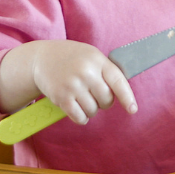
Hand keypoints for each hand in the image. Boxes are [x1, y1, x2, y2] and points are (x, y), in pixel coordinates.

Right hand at [0, 40, 136, 124]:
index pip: (118, 81)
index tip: (132, 110)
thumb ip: (106, 71)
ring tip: (81, 97)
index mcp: (97, 60)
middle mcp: (86, 72)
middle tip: (93, 93)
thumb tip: (123, 93)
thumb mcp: (91, 56)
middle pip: (107, 100)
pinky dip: (81, 117)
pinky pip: (80, 117)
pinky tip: (76, 108)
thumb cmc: (72, 58)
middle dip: (103, 102)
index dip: (127, 97)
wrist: (41, 58)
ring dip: (90, 109)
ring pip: (93, 110)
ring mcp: (73, 85)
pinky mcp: (61, 98)